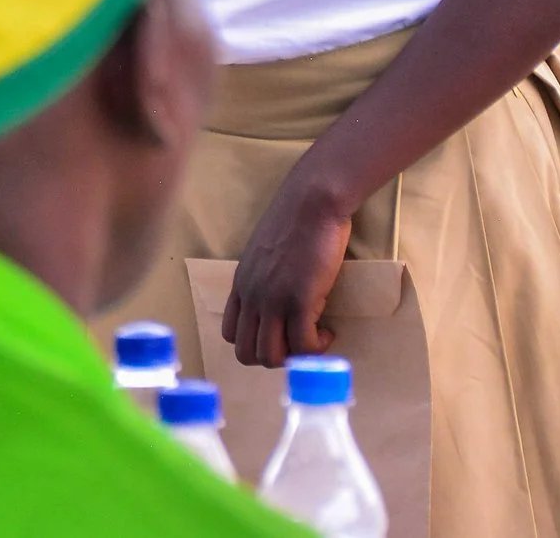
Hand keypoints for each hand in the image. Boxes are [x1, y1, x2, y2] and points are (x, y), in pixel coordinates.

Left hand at [220, 167, 354, 366]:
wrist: (312, 200)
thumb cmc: (295, 220)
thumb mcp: (265, 253)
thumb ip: (263, 277)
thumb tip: (276, 297)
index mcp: (241, 284)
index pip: (231, 334)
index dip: (257, 343)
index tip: (281, 334)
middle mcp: (251, 296)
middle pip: (248, 354)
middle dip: (276, 358)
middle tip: (299, 342)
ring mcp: (273, 299)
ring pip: (272, 357)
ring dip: (296, 358)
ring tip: (316, 338)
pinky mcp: (299, 299)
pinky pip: (303, 345)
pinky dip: (317, 347)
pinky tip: (328, 331)